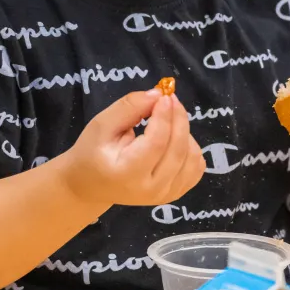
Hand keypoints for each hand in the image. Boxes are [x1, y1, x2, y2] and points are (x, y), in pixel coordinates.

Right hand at [60, 90, 204, 206]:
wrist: (91, 186)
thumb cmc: (92, 153)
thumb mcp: (101, 125)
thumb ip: (128, 107)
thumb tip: (157, 94)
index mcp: (128, 174)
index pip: (156, 143)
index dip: (164, 116)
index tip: (164, 95)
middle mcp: (151, 190)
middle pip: (178, 150)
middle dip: (179, 119)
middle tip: (171, 99)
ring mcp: (166, 194)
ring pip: (192, 157)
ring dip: (185, 132)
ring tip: (168, 121)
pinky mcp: (175, 193)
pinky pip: (197, 167)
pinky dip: (191, 148)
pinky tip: (174, 139)